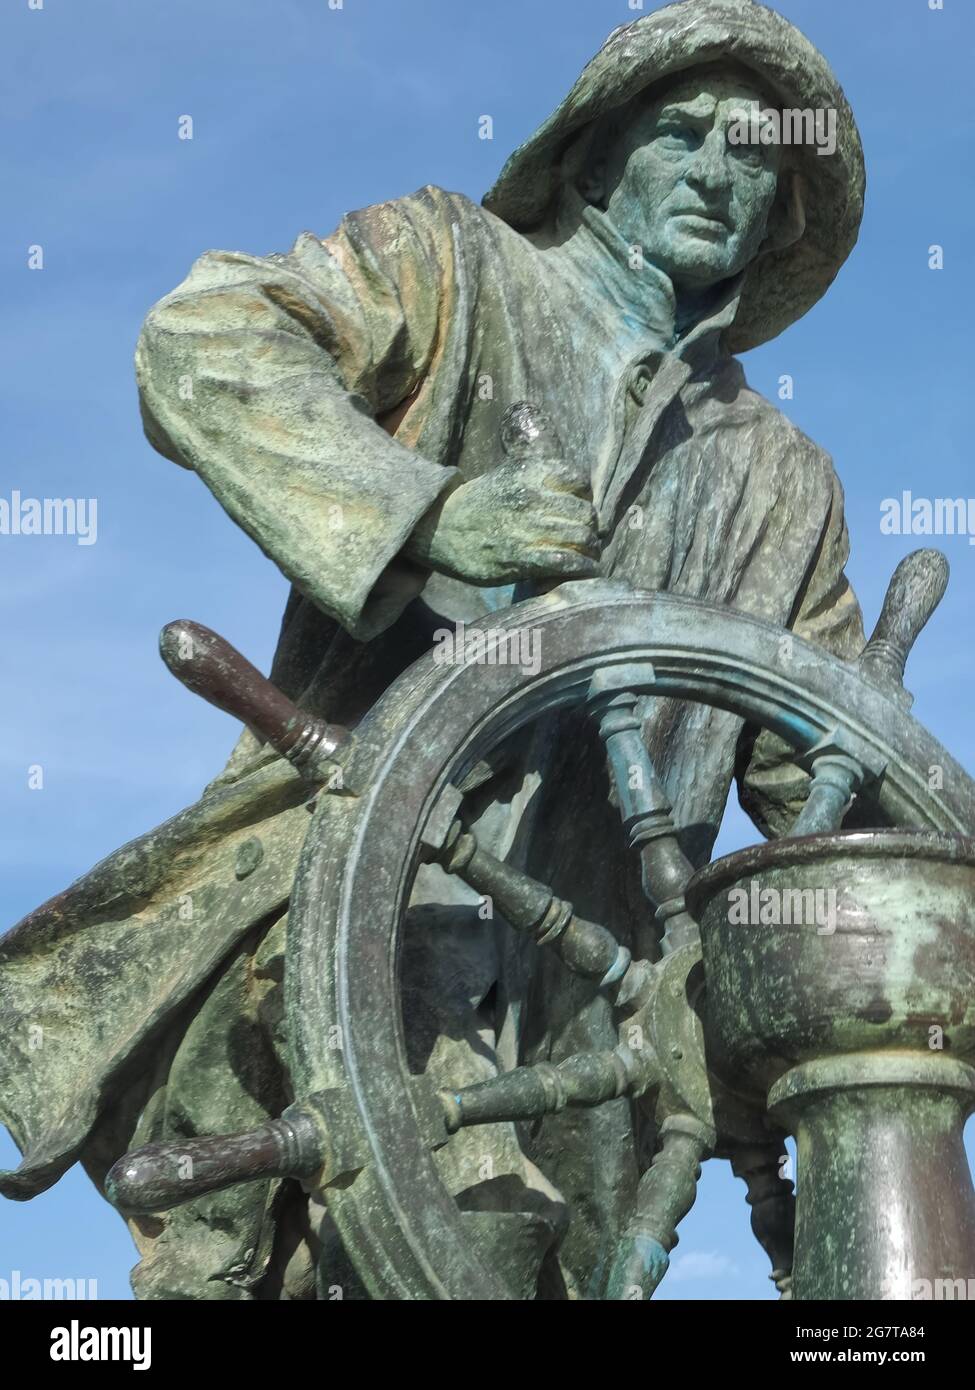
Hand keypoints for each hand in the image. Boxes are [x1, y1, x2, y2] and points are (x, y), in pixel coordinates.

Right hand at [405, 404, 599, 584]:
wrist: (439, 528)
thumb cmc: (477, 504)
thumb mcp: (506, 476)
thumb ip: (538, 478)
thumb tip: (574, 490)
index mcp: (530, 473)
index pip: (578, 480)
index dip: (583, 497)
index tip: (579, 508)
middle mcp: (532, 497)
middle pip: (584, 513)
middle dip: (589, 527)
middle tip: (585, 537)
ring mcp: (528, 528)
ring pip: (581, 537)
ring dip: (589, 550)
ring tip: (586, 556)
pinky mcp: (523, 557)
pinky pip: (566, 561)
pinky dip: (581, 568)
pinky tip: (583, 570)